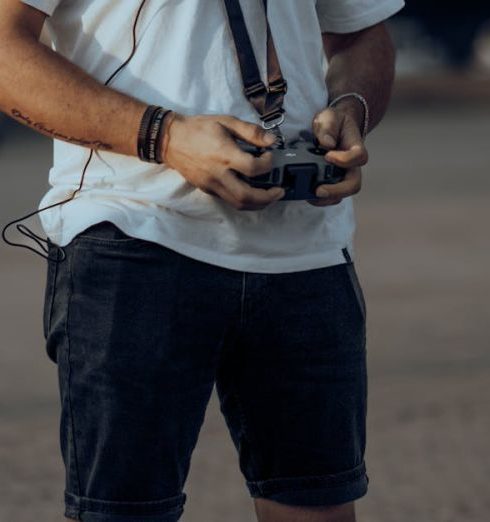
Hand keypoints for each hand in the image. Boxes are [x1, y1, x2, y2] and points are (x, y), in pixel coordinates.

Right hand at [162, 113, 284, 210]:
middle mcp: (218, 174)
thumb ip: (250, 131)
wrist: (171, 140)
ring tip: (269, 197)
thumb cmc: (198, 129)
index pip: (253, 168)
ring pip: (238, 203)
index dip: (268, 165)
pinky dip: (244, 200)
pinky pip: (229, 200)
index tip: (269, 157)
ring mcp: (212, 185)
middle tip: (279, 191)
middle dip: (267, 197)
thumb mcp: (226, 122)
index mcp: (224, 155)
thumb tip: (271, 141)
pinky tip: (251, 193)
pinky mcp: (207, 189)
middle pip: (247, 196)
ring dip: (257, 204)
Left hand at [308, 104, 367, 206]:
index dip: (346, 160)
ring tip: (311, 196)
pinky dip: (321, 199)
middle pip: (354, 184)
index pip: (359, 157)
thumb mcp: (330, 117)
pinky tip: (308, 195)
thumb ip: (328, 127)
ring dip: (328, 198)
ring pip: (343, 193)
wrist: (334, 126)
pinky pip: (331, 196)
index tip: (328, 156)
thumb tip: (326, 143)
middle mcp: (352, 165)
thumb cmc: (334, 122)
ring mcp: (343, 175)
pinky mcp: (333, 181)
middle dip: (337, 190)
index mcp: (355, 147)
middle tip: (319, 190)